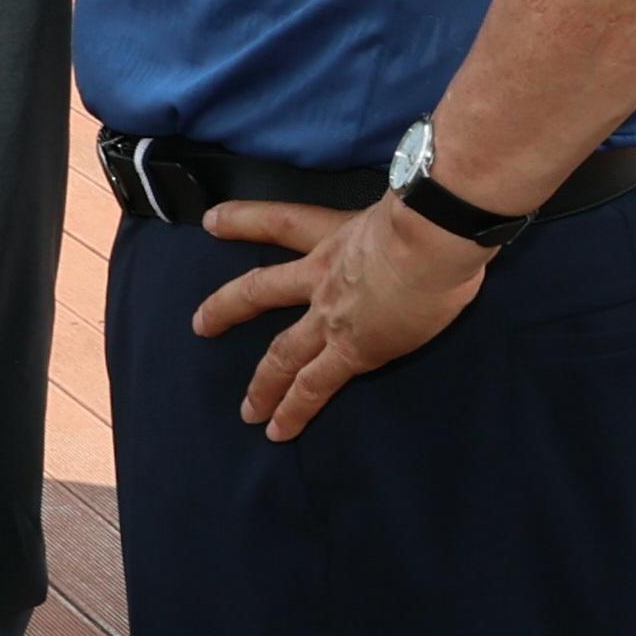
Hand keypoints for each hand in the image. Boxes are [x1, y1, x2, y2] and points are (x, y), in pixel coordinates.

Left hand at [188, 194, 493, 442]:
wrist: (436, 233)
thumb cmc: (433, 210)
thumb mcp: (403, 204)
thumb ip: (397, 217)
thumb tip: (417, 214)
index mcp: (336, 234)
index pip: (281, 222)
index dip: (244, 220)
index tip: (211, 221)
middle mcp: (322, 275)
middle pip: (259, 291)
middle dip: (227, 309)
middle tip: (199, 324)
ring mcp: (331, 316)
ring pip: (282, 353)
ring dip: (262, 383)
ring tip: (246, 410)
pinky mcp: (352, 350)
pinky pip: (315, 386)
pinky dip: (294, 410)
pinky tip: (277, 431)